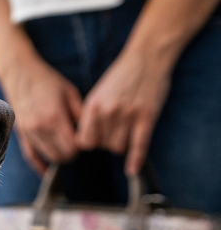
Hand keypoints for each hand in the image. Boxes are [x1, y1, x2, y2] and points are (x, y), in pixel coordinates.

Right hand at [0, 57, 82, 172]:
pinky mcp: (21, 135)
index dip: (81, 146)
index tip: (84, 139)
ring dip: (59, 156)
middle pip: (61, 156)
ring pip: (48, 157)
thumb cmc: (47, 81)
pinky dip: (39, 165)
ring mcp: (29, 133)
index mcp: (54, 118)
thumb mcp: (70, 92)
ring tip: (64, 147)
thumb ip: (81, 114)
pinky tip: (46, 171)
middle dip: (71, 153)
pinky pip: (30, 157)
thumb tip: (90, 132)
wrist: (20, 75)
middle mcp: (40, 129)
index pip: (72, 147)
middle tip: (76, 144)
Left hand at [76, 49, 172, 174]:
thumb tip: (82, 137)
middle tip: (114, 131)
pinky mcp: (146, 117)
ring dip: (121, 146)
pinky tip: (132, 170)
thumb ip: (90, 114)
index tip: (94, 140)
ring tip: (125, 133)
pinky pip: (139, 145)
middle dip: (107, 143)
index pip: (83, 141)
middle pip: (102, 146)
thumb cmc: (121, 76)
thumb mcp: (98, 92)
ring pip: (118, 148)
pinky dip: (136, 160)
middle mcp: (108, 112)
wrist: (146, 58)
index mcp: (93, 106)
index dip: (89, 143)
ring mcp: (128, 115)